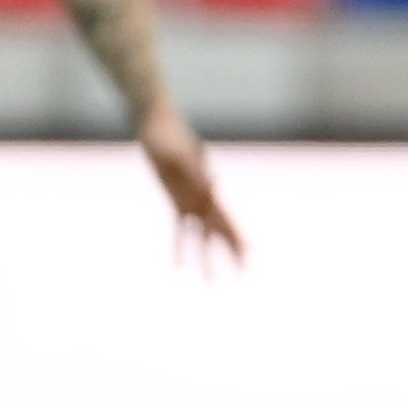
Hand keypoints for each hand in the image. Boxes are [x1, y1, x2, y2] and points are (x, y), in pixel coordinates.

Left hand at [139, 104, 244, 265]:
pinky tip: (181, 266)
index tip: (249, 251)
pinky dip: (180, 246)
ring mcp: (190, 200)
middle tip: (244, 270)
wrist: (158, 125)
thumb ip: (196, 169)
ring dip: (207, 257)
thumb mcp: (180, 153)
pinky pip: (179, 230)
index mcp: (207, 189)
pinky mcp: (176, 200)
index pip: (226, 218)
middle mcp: (203, 197)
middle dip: (232, 250)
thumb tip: (216, 183)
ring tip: (212, 281)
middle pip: (220, 229)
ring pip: (202, 236)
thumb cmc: (169, 136)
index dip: (237, 235)